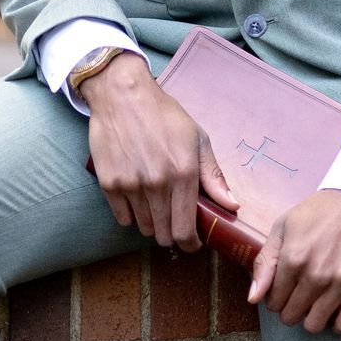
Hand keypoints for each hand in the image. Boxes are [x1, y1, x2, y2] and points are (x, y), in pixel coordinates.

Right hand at [80, 54, 237, 248]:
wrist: (123, 96)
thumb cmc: (164, 116)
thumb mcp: (198, 139)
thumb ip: (214, 177)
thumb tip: (232, 206)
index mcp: (184, 174)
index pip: (185, 230)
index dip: (190, 244)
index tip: (191, 243)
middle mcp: (157, 184)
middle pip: (164, 235)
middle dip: (172, 236)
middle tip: (174, 225)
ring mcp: (130, 185)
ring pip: (144, 227)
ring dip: (152, 224)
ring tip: (156, 207)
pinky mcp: (109, 183)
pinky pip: (122, 217)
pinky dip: (131, 215)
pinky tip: (137, 200)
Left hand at [248, 189, 340, 332]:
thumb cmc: (321, 210)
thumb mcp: (284, 227)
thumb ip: (265, 262)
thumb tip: (253, 298)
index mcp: (293, 258)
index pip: (272, 302)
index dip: (274, 297)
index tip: (283, 288)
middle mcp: (316, 275)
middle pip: (291, 316)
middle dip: (290, 308)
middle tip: (298, 294)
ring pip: (314, 325)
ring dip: (310, 317)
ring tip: (315, 301)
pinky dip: (336, 322)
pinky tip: (334, 308)